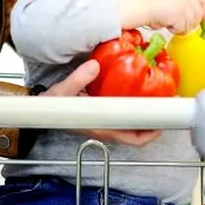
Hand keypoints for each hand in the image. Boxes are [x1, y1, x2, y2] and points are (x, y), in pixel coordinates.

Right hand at [40, 60, 162, 146]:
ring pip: (131, 124)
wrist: (39, 109)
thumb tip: (95, 66)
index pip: (133, 138)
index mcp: (101, 128)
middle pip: (137, 132)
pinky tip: (134, 91)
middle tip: (164, 103)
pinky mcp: (100, 114)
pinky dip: (131, 106)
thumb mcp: (62, 92)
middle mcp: (106, 128)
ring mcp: (104, 122)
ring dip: (143, 114)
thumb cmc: (50, 106)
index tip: (164, 120)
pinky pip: (122, 114)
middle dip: (153, 121)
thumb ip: (77, 79)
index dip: (152, 132)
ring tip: (155, 97)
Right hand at [147, 0, 204, 33]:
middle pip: (198, 17)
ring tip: (168, 19)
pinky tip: (166, 22)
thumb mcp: (175, 1)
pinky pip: (182, 30)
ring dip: (179, 27)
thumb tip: (200, 20)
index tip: (204, 20)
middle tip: (174, 19)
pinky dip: (173, 29)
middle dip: (188, 23)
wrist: (144, 6)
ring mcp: (187, 7)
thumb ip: (187, 7)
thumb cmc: (154, 5)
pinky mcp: (183, 17)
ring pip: (190, 26)